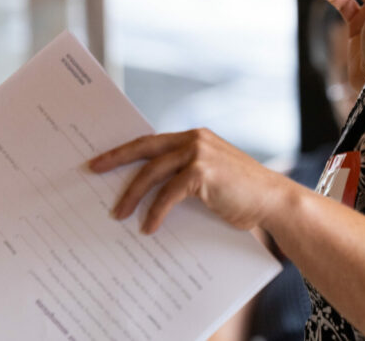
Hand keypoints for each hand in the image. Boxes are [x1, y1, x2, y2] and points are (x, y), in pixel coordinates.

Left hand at [88, 129, 287, 233]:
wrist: (272, 200)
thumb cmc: (241, 194)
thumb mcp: (208, 178)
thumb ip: (183, 176)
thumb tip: (148, 193)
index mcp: (194, 138)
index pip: (151, 141)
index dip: (125, 150)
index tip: (102, 160)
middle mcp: (194, 139)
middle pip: (144, 148)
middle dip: (115, 159)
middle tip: (92, 170)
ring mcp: (198, 153)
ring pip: (152, 172)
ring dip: (132, 195)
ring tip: (119, 214)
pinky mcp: (202, 172)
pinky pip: (168, 194)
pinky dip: (155, 212)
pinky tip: (149, 227)